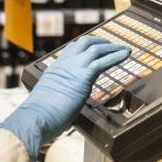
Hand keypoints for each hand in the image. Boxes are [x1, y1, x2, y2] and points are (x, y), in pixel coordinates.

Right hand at [0, 37, 129, 161]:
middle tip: (111, 45)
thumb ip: (59, 97)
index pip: (72, 50)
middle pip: (84, 43)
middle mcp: (64, 64)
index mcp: (55, 69)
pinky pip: (104, 61)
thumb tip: (66, 107)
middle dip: (100, 42)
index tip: (94, 47)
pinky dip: (116, 56)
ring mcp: (73, 67)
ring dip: (112, 48)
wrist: (35, 119)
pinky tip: (125, 55)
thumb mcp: (48, 101)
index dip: (85, 47)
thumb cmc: (40, 118)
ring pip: (97, 49)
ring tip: (124, 49)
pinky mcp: (83, 75)